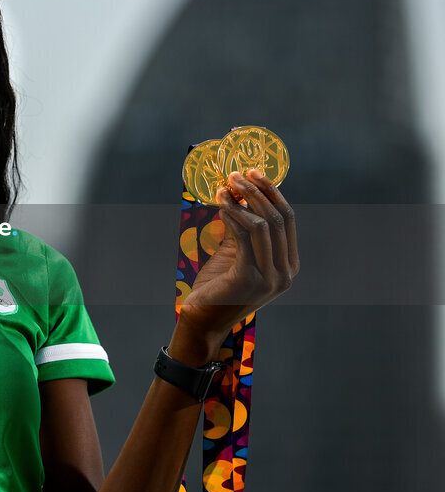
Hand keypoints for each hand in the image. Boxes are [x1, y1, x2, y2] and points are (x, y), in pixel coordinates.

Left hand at [176, 169, 298, 354]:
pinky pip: (244, 237)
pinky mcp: (248, 279)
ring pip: (262, 225)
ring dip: (242, 200)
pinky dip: (233, 216)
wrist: (203, 320)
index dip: (271, 192)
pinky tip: (220, 205)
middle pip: (277, 218)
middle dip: (256, 191)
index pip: (288, 218)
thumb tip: (241, 191)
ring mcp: (270, 278)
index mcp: (289, 265)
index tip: (253, 172)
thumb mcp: (237, 253)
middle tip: (236, 175)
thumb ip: (244, 228)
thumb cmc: (218, 286)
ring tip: (224, 187)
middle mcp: (285, 273)